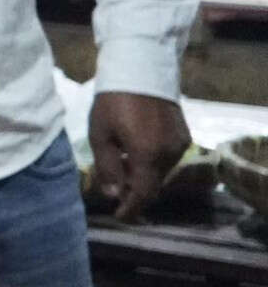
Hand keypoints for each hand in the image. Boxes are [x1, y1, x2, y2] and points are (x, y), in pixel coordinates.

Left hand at [86, 92, 191, 222]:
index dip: (131, 208)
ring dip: (144, 177)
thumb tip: (114, 194)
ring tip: (122, 172)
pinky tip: (135, 156)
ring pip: (161, 173)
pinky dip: (152, 164)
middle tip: (116, 195)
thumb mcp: (101, 135)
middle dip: (135, 193)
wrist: (141, 70)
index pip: (143, 194)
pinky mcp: (184, 136)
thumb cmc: (113, 102)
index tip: (119, 216)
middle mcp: (170, 154)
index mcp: (148, 155)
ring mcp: (180, 144)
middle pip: (154, 185)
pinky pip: (168, 159)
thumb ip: (108, 168)